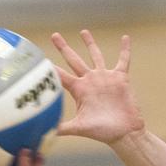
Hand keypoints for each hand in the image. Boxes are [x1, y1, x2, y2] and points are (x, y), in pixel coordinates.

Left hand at [51, 31, 145, 145]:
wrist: (123, 132)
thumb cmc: (101, 132)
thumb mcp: (79, 128)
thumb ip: (62, 127)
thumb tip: (45, 133)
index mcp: (79, 90)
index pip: (61, 76)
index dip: (51, 69)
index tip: (40, 59)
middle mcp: (90, 81)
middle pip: (74, 60)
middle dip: (64, 48)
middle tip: (54, 35)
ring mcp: (105, 78)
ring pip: (96, 55)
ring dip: (90, 43)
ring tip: (83, 32)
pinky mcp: (120, 78)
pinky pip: (123, 60)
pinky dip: (125, 49)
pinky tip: (125, 37)